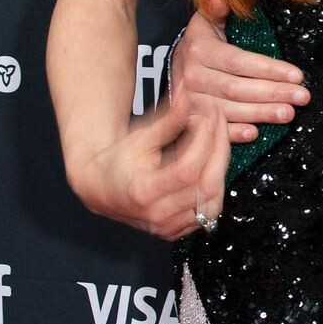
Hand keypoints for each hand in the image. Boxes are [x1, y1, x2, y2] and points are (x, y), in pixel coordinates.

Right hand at [69, 93, 230, 240]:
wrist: (101, 187)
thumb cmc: (120, 159)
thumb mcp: (141, 136)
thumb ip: (169, 118)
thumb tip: (188, 91)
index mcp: (144, 191)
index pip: (188, 169)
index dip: (204, 141)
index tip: (208, 117)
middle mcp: (157, 215)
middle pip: (206, 185)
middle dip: (220, 149)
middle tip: (220, 123)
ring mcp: (168, 227)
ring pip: (212, 202)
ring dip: (221, 168)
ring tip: (217, 141)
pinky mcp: (176, 232)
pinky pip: (208, 212)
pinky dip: (215, 187)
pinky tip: (211, 164)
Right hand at [172, 0, 307, 142]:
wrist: (171, 71)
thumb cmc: (199, 45)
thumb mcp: (205, 23)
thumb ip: (215, 11)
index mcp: (200, 51)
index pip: (240, 62)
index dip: (269, 69)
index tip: (298, 75)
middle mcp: (193, 78)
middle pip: (239, 89)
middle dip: (274, 93)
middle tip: (302, 97)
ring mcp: (192, 102)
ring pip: (231, 110)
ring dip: (262, 114)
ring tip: (289, 113)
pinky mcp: (192, 121)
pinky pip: (214, 129)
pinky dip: (234, 134)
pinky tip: (255, 133)